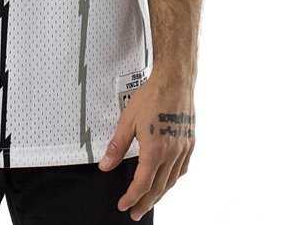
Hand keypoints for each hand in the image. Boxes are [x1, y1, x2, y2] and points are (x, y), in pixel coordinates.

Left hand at [97, 75, 195, 220]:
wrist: (174, 82)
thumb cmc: (152, 97)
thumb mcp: (127, 121)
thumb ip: (117, 147)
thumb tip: (106, 165)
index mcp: (155, 151)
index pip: (142, 184)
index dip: (131, 197)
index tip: (123, 205)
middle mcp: (171, 154)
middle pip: (157, 188)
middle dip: (145, 203)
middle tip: (135, 212)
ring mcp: (183, 149)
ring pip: (171, 181)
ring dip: (159, 195)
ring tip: (149, 201)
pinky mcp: (189, 143)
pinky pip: (182, 169)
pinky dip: (173, 180)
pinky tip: (167, 181)